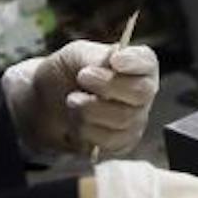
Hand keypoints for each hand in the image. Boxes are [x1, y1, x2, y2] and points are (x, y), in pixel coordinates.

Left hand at [3, 40, 159, 157]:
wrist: (49, 102)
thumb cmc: (68, 73)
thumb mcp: (77, 54)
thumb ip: (95, 57)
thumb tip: (109, 63)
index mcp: (137, 64)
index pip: (148, 62)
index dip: (134, 62)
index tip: (114, 60)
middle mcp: (142, 93)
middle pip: (141, 92)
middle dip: (108, 85)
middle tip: (82, 77)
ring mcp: (135, 119)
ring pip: (123, 119)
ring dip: (90, 109)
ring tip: (72, 100)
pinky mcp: (122, 142)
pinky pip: (110, 141)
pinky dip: (87, 130)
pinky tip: (77, 121)